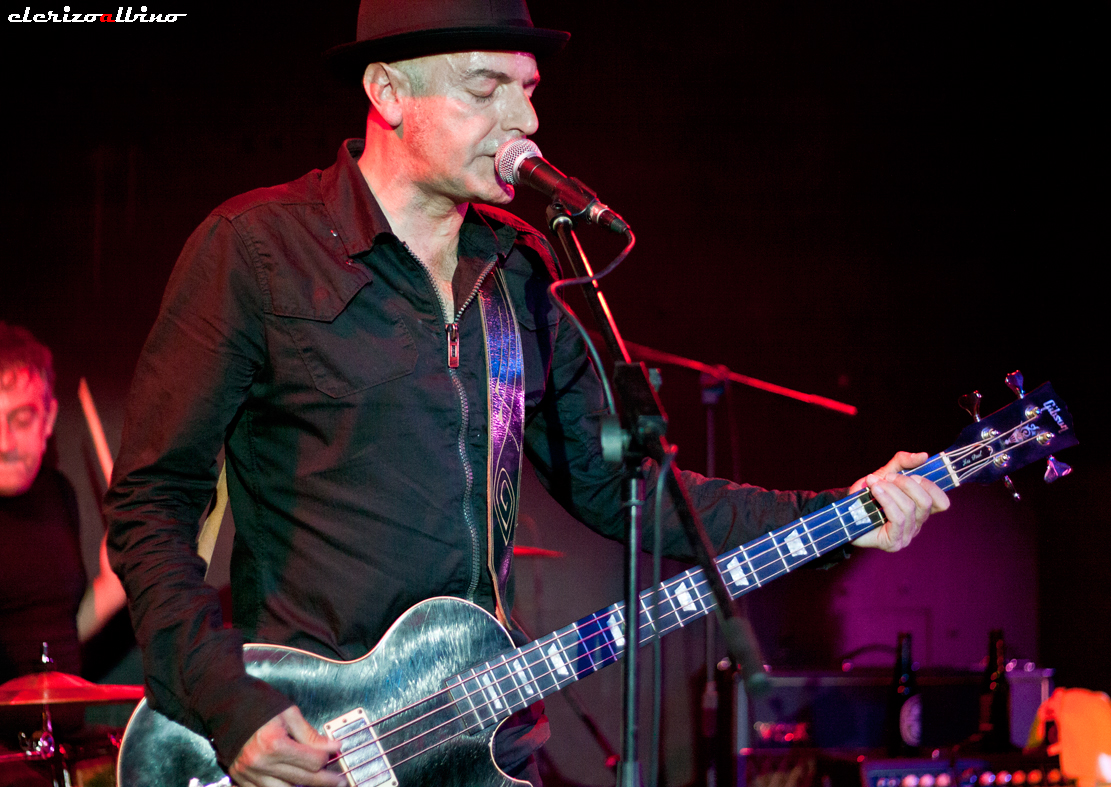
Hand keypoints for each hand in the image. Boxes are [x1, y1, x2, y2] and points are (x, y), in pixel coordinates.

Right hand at [229, 706, 344, 786]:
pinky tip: (292, 784)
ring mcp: (248, 773)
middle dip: (324, 780)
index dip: (328, 756)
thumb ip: (310, 734)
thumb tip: (332, 747)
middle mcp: (260, 763)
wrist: (222, 702)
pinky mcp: (239, 777)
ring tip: (317, 782)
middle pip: (302, 780)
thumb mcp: (288, 712)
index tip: (337, 750)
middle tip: (340, 781)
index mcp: (274, 744)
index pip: (311, 761)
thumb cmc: (256, 702)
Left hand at [849, 451, 948, 551]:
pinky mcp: (893, 542)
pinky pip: (898, 518)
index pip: (942, 503)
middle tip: (886, 477)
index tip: (913, 475)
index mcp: (920, 509)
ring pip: (909, 508)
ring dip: (891, 490)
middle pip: (925, 502)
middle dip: (906, 484)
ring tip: (874, 483)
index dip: (931, 486)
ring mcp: (906, 535)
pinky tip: (875, 491)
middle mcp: (917, 524)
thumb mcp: (885, 473)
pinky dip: (886, 500)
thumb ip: (903, 463)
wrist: (843, 511)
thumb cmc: (866, 495)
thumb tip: (924, 456)